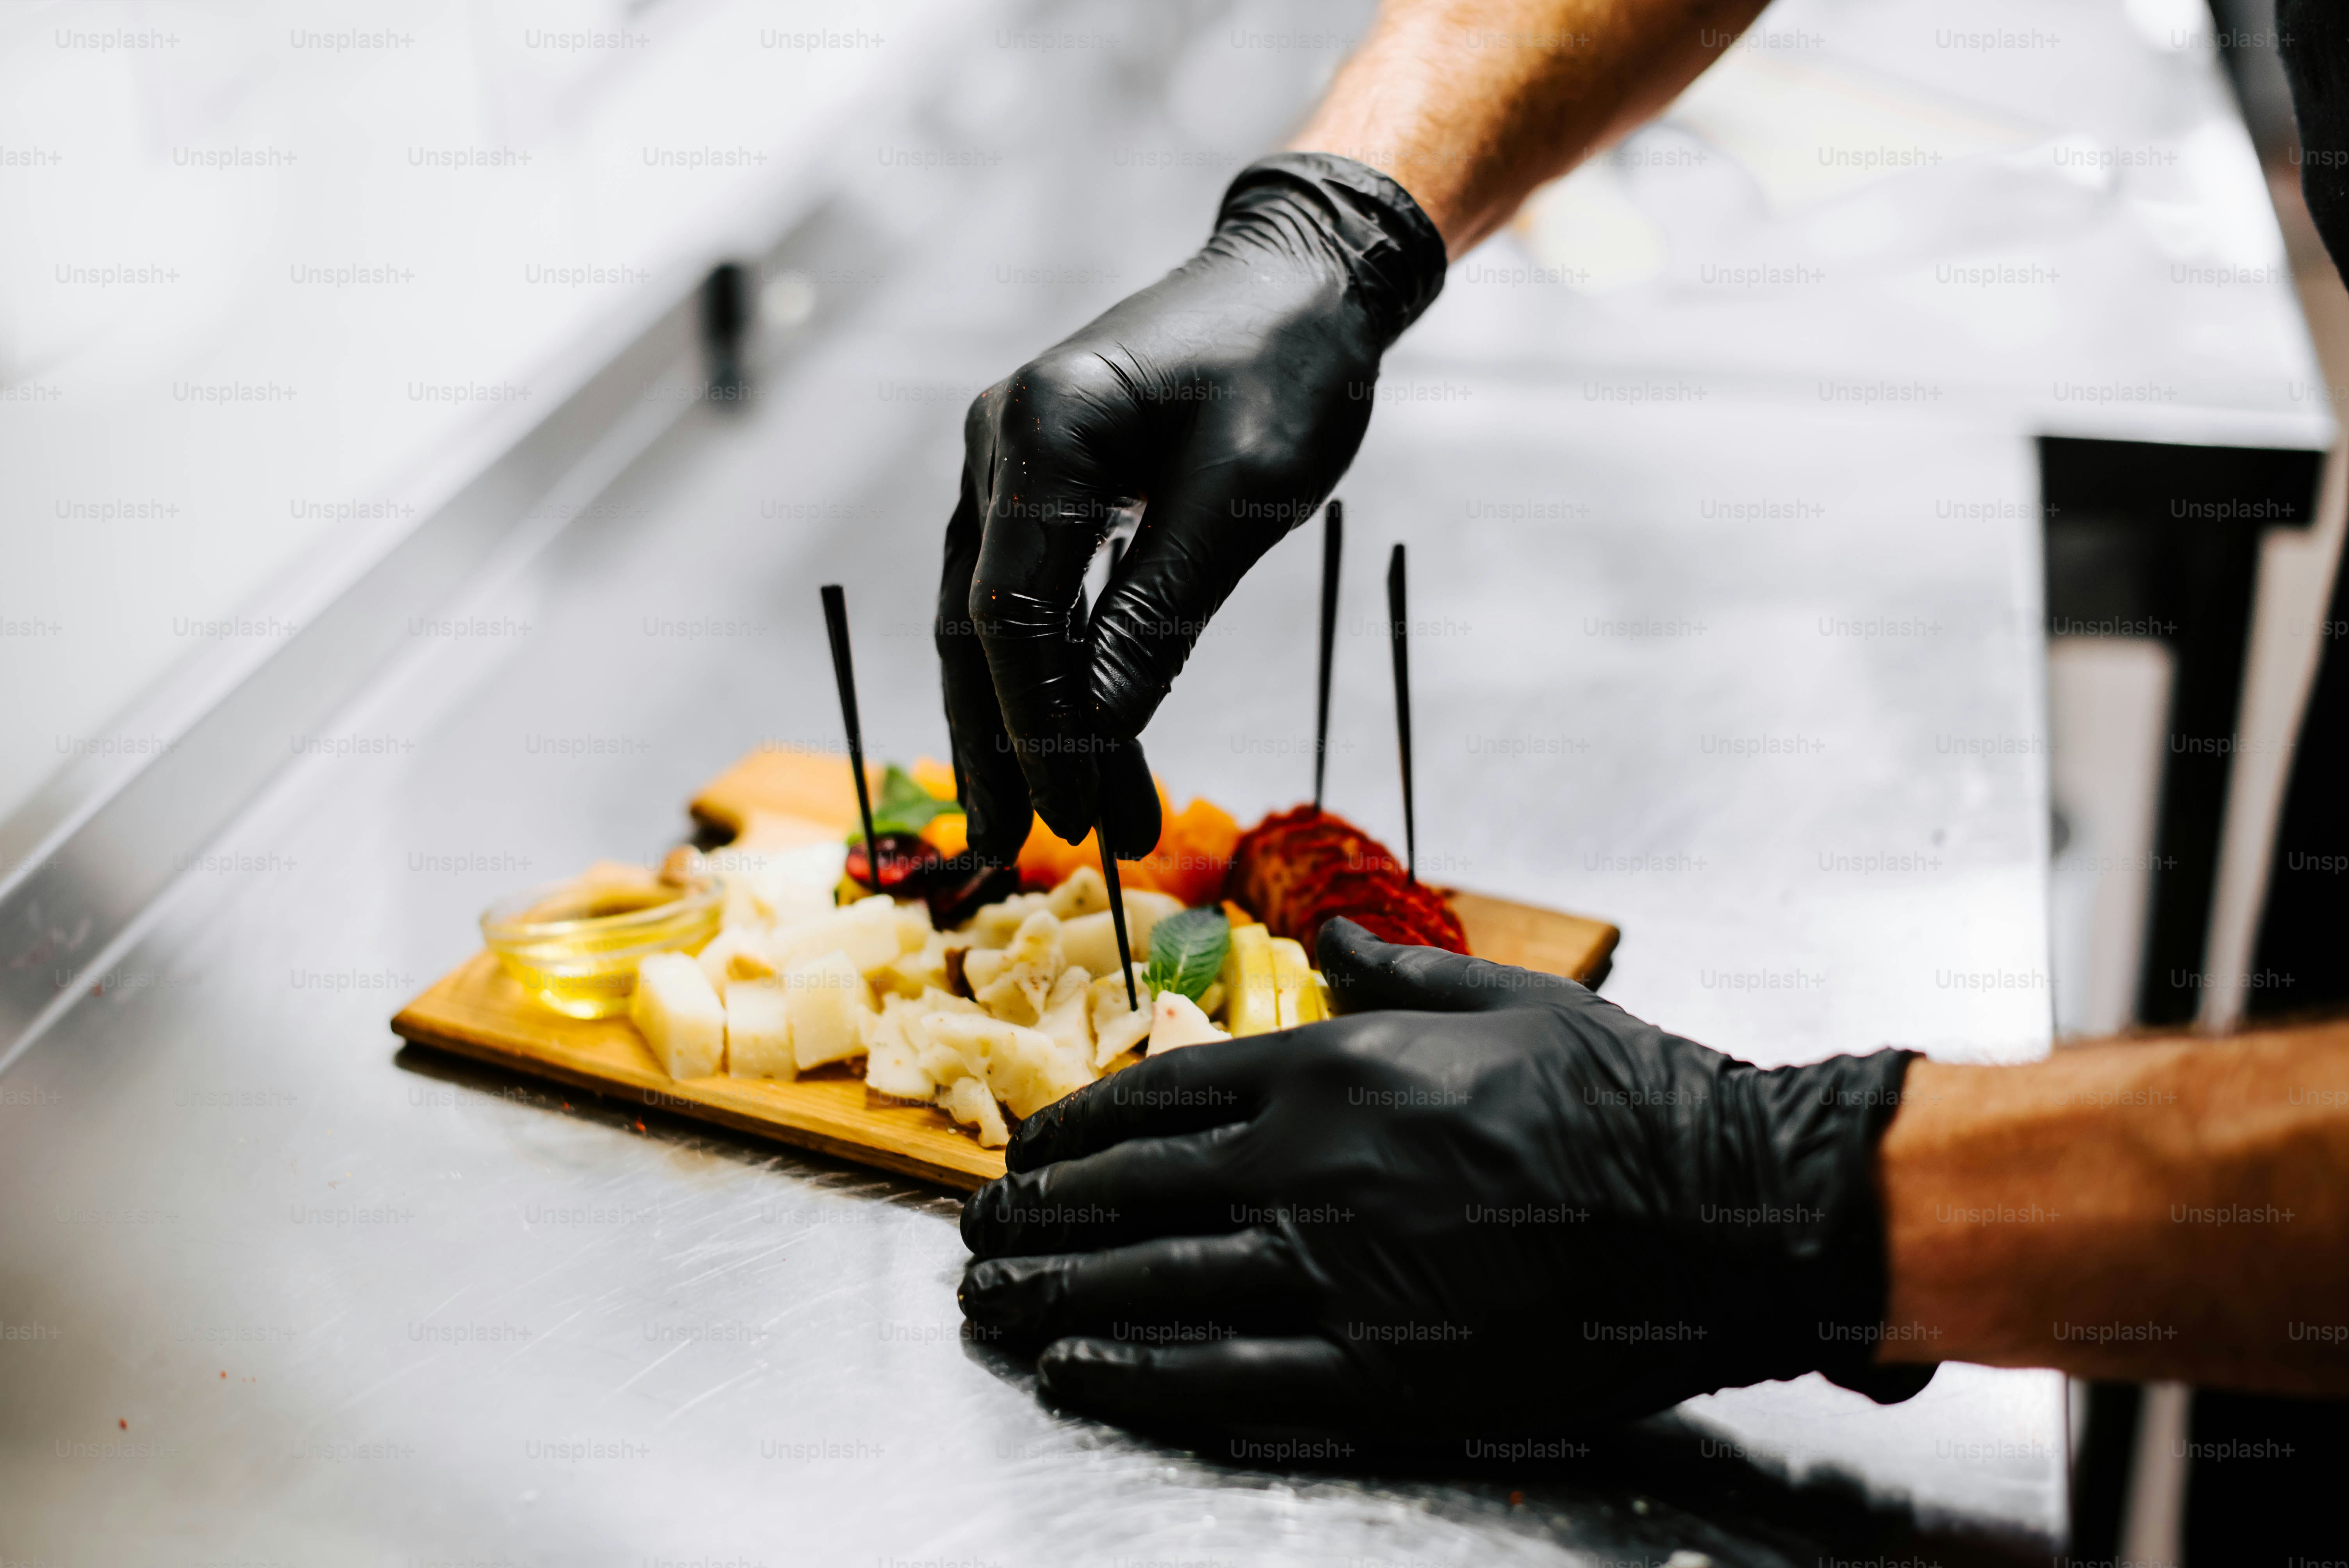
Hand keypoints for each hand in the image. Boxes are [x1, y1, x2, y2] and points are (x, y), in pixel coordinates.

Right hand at [936, 153, 1447, 861]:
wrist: (1300, 280)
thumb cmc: (1287, 370)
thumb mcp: (1242, 497)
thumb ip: (1159, 611)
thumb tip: (1095, 732)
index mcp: (1042, 430)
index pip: (1010, 612)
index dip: (1036, 724)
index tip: (1067, 814)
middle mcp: (1000, 443)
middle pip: (977, 625)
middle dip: (1001, 744)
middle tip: (1015, 849)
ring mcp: (1010, 462)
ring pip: (995, 621)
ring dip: (1025, 722)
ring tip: (1052, 824)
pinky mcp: (1042, 484)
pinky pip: (1032, 595)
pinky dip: (1057, 671)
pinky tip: (1081, 740)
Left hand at [958, 919, 1933, 1438]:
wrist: (1723, 1203)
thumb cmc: (1625, 1098)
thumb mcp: (1505, 998)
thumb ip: (1393, 970)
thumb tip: (1319, 929)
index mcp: (1339, 1069)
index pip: (1168, 1095)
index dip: (1082, 1126)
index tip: (1030, 1147)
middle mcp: (1313, 1161)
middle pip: (1137, 1188)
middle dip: (1043, 1211)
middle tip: (981, 1231)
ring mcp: (1337, 1266)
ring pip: (1156, 1278)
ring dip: (1058, 1287)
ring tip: (993, 1301)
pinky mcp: (1378, 1363)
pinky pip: (1227, 1369)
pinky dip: (1137, 1368)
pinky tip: (1074, 1367)